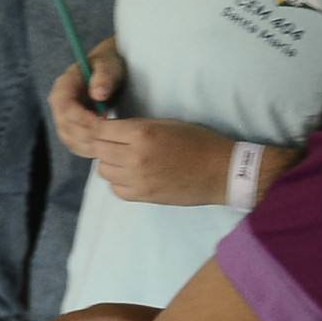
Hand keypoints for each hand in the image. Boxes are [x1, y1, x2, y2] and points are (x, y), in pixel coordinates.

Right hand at [46, 36, 125, 158]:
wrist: (109, 68)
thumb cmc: (110, 64)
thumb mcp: (109, 65)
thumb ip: (104, 77)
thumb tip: (98, 93)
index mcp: (64, 85)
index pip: (65, 107)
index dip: (82, 118)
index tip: (104, 121)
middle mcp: (59, 102)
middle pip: (65, 126)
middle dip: (87, 134)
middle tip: (110, 136)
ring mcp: (63, 116)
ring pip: (68, 138)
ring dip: (88, 144)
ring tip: (109, 141)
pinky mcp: (71, 126)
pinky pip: (74, 143)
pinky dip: (88, 148)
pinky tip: (104, 147)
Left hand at [91, 117, 234, 206]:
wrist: (223, 172)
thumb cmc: (199, 142)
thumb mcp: (167, 124)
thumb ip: (137, 126)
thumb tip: (111, 128)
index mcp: (142, 134)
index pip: (100, 130)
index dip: (99, 127)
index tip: (105, 127)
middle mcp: (135, 157)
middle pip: (98, 150)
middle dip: (103, 144)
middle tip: (115, 143)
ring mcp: (138, 180)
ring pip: (104, 171)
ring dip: (110, 163)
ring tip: (124, 159)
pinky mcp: (144, 197)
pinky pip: (116, 189)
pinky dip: (119, 182)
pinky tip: (132, 175)